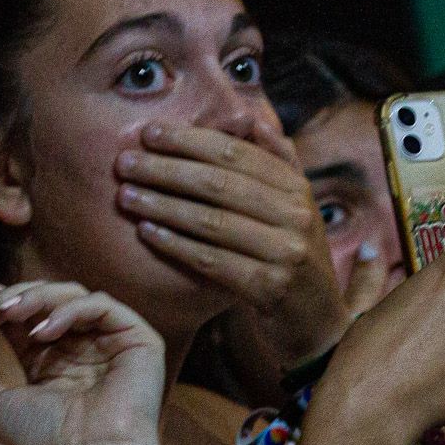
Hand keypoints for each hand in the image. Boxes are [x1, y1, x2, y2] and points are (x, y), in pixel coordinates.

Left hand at [0, 280, 165, 444]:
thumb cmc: (43, 440)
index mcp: (48, 359)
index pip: (20, 315)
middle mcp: (78, 344)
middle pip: (42, 296)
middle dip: (9, 294)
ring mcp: (107, 339)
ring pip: (70, 293)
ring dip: (34, 296)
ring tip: (9, 313)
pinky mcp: (135, 337)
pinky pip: (100, 304)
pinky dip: (68, 310)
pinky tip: (44, 333)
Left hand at [119, 122, 347, 368]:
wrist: (318, 325)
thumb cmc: (293, 262)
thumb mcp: (294, 209)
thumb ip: (277, 165)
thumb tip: (251, 120)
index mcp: (296, 188)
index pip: (236, 153)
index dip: (189, 140)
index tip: (149, 132)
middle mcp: (296, 215)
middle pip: (219, 183)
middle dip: (166, 169)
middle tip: (125, 162)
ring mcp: (286, 252)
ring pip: (212, 220)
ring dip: (163, 205)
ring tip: (126, 195)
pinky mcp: (271, 287)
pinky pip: (212, 260)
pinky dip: (176, 244)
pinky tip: (146, 233)